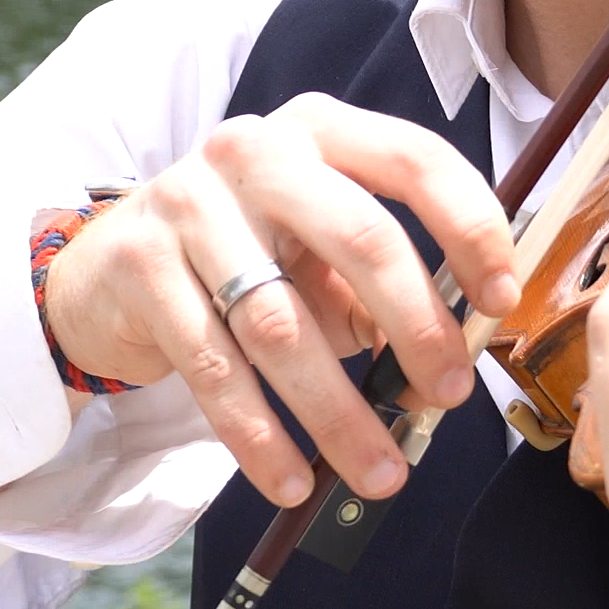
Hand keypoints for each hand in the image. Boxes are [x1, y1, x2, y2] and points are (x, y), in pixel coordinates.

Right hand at [43, 94, 517, 509]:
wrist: (107, 265)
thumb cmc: (248, 253)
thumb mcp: (320, 247)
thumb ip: (383, 285)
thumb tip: (452, 355)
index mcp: (321, 128)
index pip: (416, 161)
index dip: (471, 229)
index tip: (501, 301)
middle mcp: (256, 149)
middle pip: (360, 237)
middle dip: (416, 326)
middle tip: (450, 394)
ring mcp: (190, 202)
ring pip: (282, 322)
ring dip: (339, 410)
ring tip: (383, 472)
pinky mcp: (139, 266)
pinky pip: (214, 368)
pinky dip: (260, 435)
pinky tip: (294, 479)